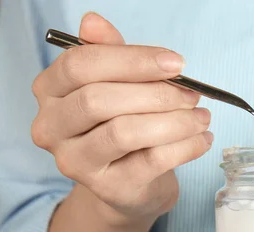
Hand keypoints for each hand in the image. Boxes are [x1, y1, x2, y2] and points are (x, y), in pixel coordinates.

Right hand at [31, 13, 211, 223]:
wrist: (128, 185)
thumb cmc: (122, 124)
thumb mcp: (117, 85)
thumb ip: (109, 53)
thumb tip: (94, 21)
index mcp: (50, 91)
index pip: (81, 64)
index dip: (132, 60)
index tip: (175, 62)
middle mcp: (51, 127)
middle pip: (98, 100)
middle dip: (156, 93)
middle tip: (193, 94)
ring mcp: (75, 162)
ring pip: (125, 132)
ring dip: (175, 121)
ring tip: (202, 117)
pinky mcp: (108, 188)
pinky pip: (151, 161)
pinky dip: (185, 147)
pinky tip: (203, 139)